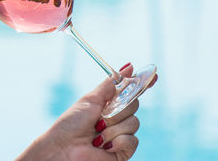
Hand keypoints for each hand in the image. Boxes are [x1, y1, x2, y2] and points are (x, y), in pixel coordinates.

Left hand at [16, 63, 157, 160]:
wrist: (63, 148)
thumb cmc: (71, 124)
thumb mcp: (91, 99)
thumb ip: (111, 85)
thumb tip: (129, 67)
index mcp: (109, 105)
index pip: (130, 93)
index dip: (143, 84)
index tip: (154, 75)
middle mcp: (117, 119)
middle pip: (134, 105)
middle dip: (118, 110)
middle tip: (101, 117)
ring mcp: (121, 135)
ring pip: (134, 123)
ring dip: (113, 128)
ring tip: (97, 134)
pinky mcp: (123, 151)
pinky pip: (133, 141)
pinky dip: (118, 141)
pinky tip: (104, 146)